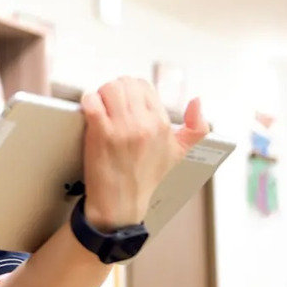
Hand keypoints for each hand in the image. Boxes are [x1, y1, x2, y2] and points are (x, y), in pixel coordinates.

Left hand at [80, 77, 209, 230]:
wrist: (121, 202)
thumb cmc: (146, 178)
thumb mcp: (179, 153)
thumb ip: (197, 127)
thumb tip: (198, 102)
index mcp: (162, 124)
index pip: (143, 86)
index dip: (131, 90)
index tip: (125, 102)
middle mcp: (144, 124)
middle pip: (125, 84)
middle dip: (115, 90)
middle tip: (110, 103)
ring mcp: (122, 128)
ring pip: (109, 88)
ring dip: (101, 94)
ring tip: (100, 106)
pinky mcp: (100, 133)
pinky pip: (92, 102)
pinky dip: (89, 100)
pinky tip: (91, 109)